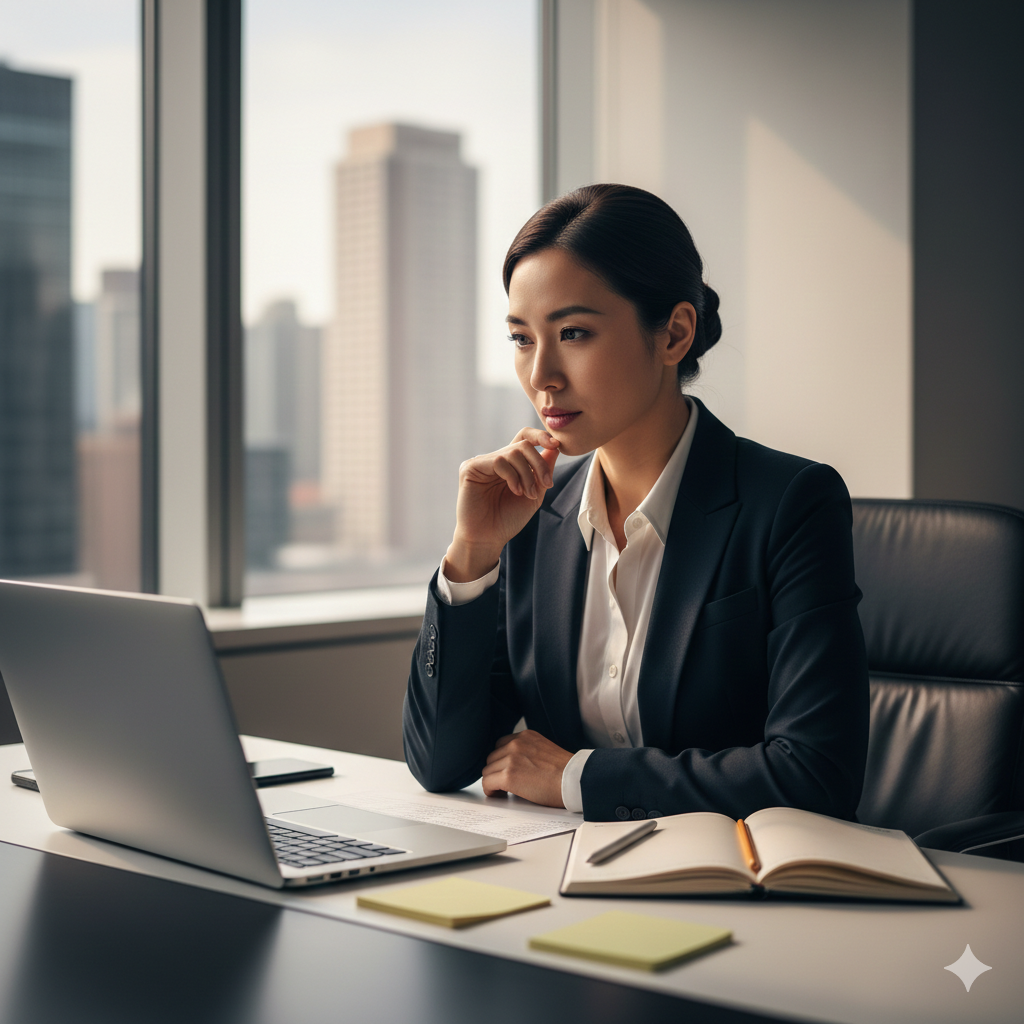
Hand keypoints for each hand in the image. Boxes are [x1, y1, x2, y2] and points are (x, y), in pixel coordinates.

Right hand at [444, 429, 559, 581]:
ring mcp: (482, 463)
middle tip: (547, 484)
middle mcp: (495, 460)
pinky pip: (498, 461)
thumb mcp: (535, 494)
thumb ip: (543, 471)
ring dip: (527, 474)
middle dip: (539, 464)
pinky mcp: (470, 468)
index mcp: (510, 464)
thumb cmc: (509, 520)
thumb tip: (555, 447)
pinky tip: (514, 491)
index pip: (524, 439)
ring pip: (513, 452)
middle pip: (523, 444)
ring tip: (527, 494)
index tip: (557, 444)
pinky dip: (512, 476)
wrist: (488, 539)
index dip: (541, 436)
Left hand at [481, 729, 572, 806]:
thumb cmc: (566, 773)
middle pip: (492, 758)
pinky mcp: (508, 775)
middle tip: (504, 783)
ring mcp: (511, 758)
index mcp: (526, 736)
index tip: (505, 770)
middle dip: (497, 771)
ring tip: (504, 791)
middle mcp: (516, 743)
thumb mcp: (544, 751)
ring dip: (494, 781)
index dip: (502, 760)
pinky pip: (487, 783)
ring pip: (488, 771)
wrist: (574, 781)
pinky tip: (499, 795)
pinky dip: (490, 790)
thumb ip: (528, 752)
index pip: (501, 745)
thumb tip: (515, 766)